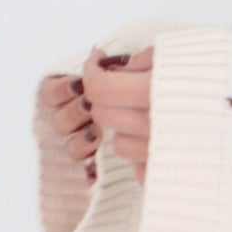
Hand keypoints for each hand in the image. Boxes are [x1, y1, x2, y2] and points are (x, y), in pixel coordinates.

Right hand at [36, 45, 154, 184]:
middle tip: (88, 106)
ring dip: (79, 140)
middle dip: (71, 113)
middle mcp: (80, 121)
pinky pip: (88, 175)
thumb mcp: (139, 67)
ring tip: (96, 134)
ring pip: (70, 148)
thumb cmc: (157, 83)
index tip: (78, 84)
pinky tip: (96, 169)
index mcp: (80, 94)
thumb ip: (117, 64)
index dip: (58, 90)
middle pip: (58, 121)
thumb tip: (100, 56)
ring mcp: (90, 146)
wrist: (182, 116)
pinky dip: (90, 172)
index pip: (49, 93)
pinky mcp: (104, 169)